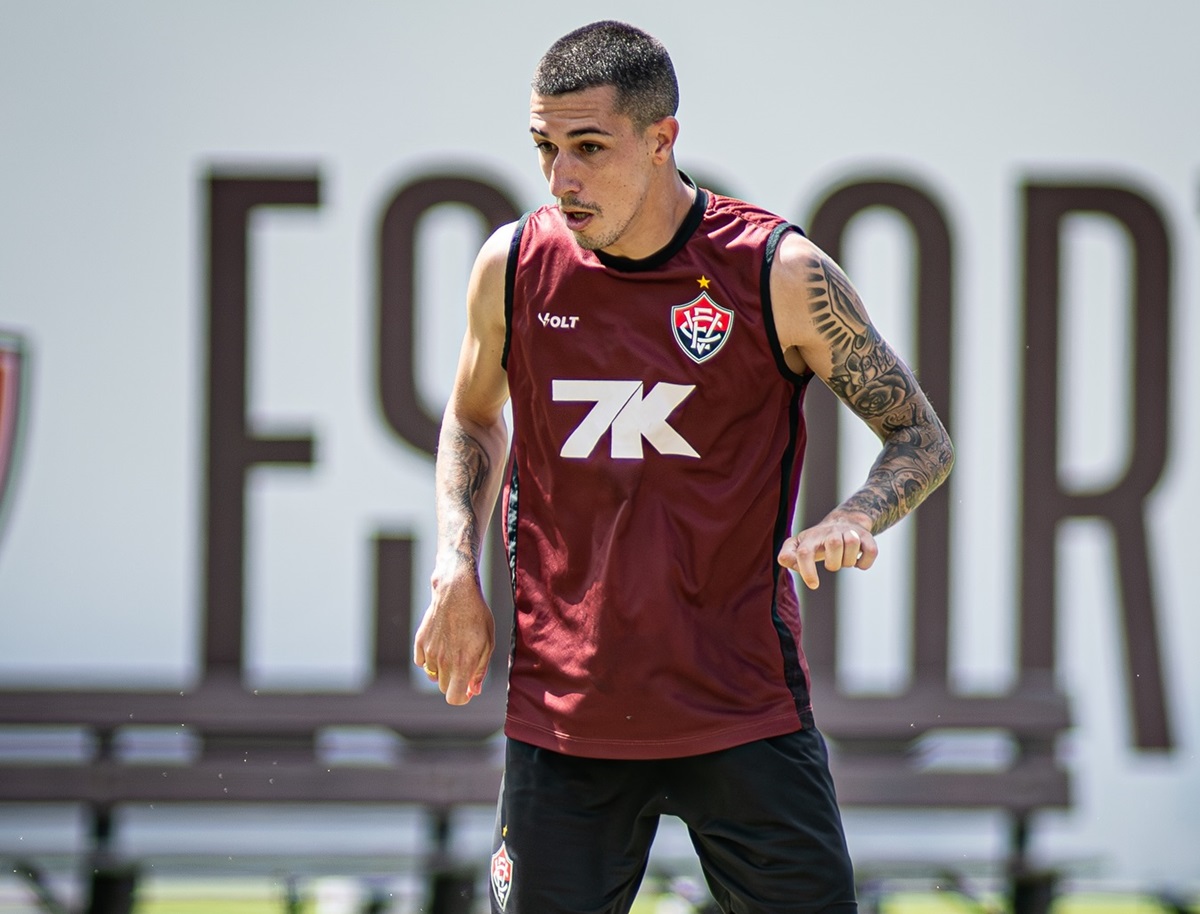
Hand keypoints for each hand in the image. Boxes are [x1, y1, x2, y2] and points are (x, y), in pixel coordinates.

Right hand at [413, 572, 494, 704]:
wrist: (456, 592)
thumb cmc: (477, 617)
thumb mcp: (488, 643)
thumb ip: (480, 670)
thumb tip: (473, 691)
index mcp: (461, 664)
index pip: (454, 698)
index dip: (462, 698)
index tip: (467, 690)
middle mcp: (442, 662)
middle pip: (444, 688)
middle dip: (454, 682)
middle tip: (464, 665)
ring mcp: (428, 652)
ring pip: (432, 675)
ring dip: (442, 671)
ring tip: (453, 652)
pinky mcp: (419, 642)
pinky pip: (421, 662)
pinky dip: (429, 659)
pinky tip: (440, 645)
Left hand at [777, 513, 877, 589]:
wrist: (844, 522)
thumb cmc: (818, 540)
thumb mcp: (799, 544)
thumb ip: (788, 554)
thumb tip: (784, 559)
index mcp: (811, 538)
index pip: (805, 552)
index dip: (808, 570)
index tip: (814, 584)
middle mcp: (830, 531)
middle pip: (834, 544)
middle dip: (834, 563)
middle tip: (833, 563)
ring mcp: (849, 532)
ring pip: (852, 544)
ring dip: (849, 560)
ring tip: (844, 559)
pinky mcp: (866, 537)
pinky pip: (871, 551)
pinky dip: (864, 563)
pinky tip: (858, 562)